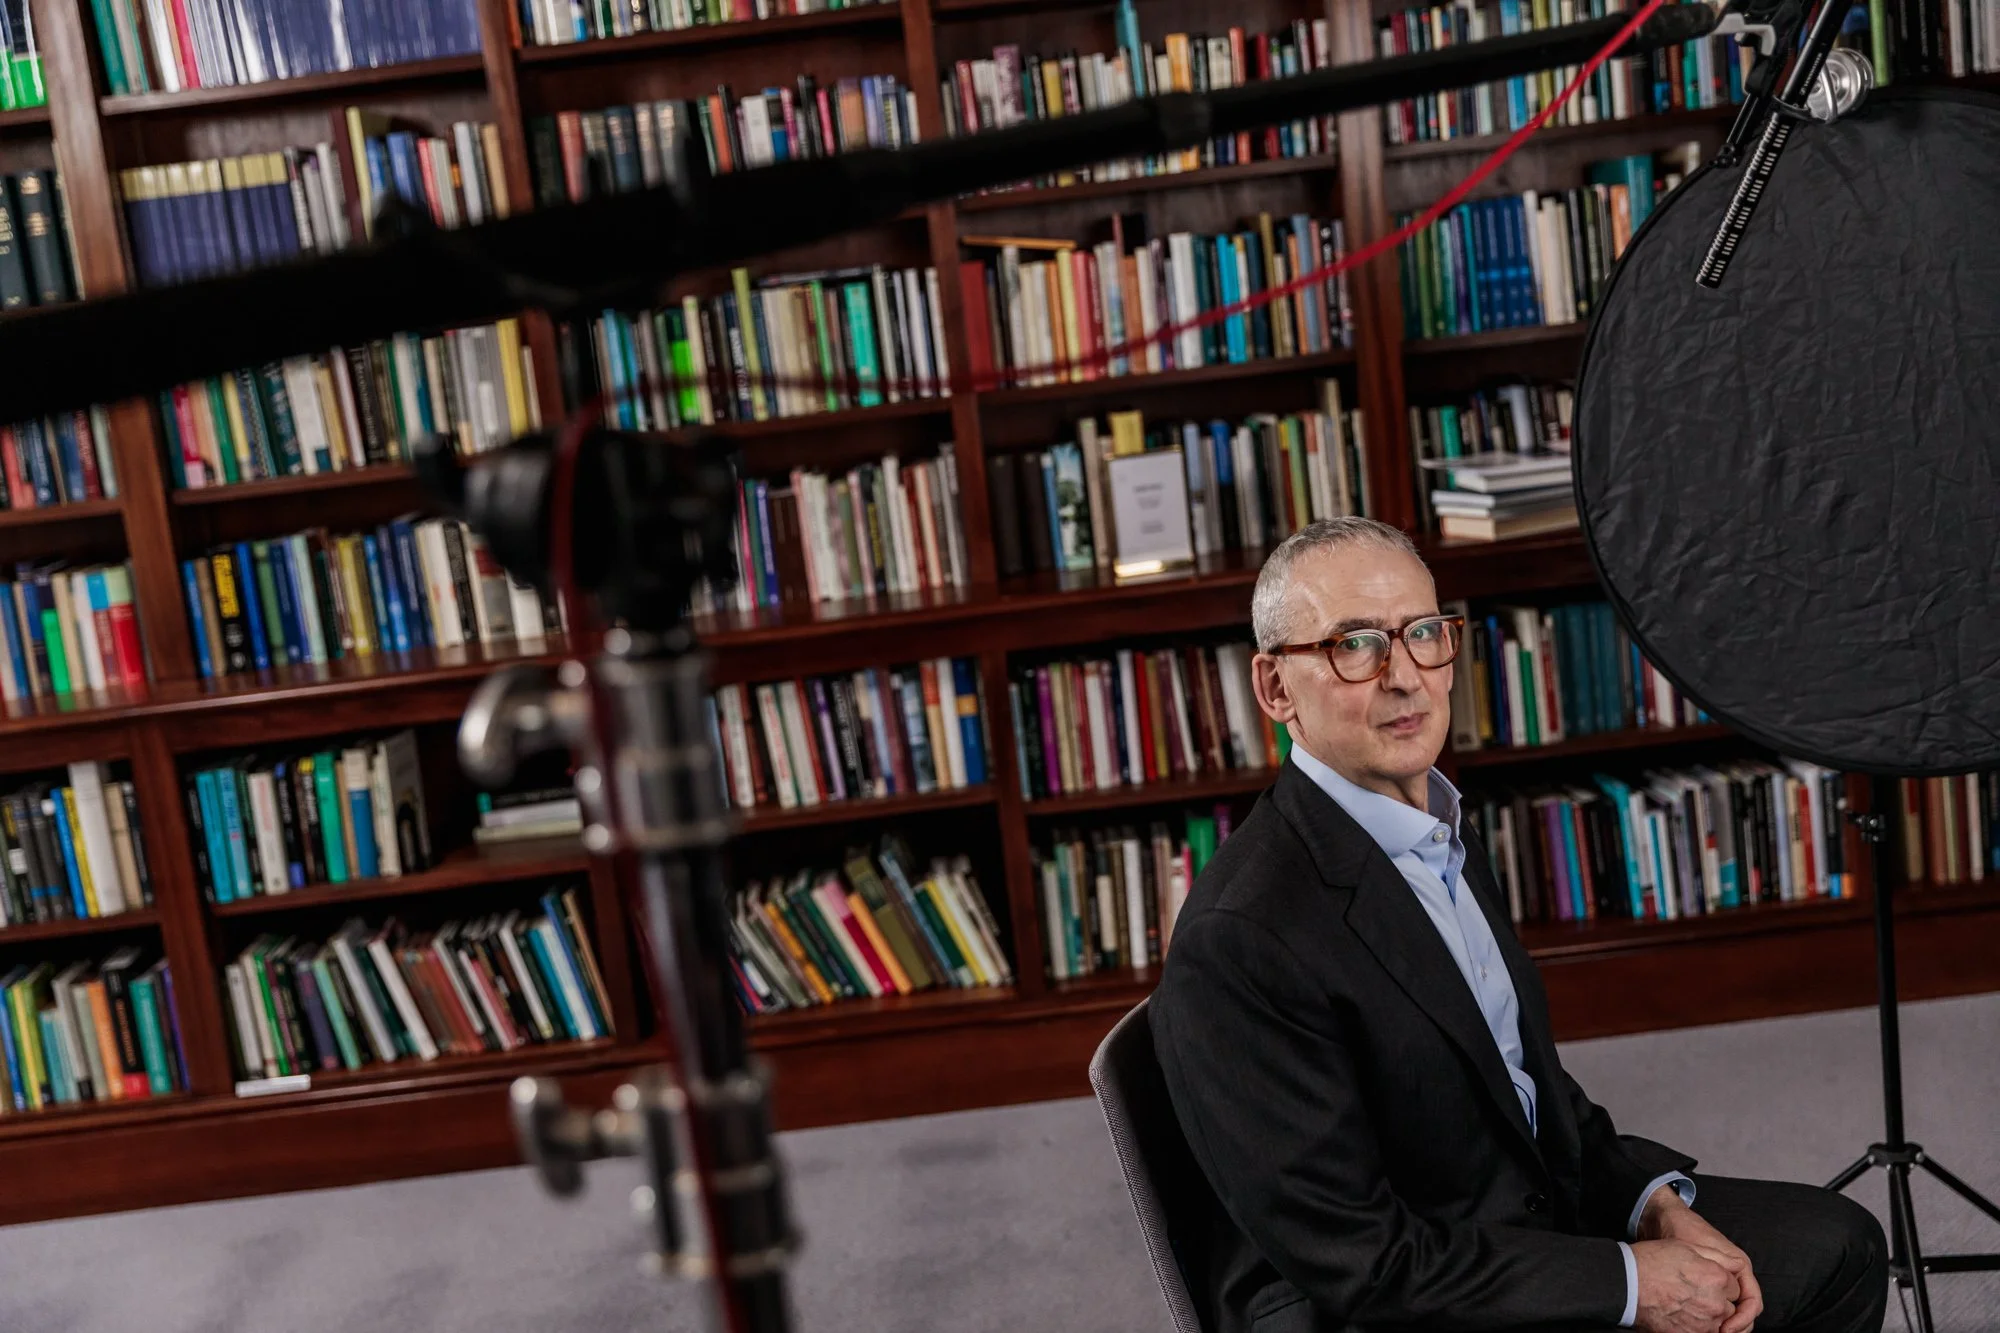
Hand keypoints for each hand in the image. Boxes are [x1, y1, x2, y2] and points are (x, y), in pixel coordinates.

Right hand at [1630, 1238, 1741, 1332]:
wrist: (1627, 1284)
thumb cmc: (1651, 1262)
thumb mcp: (1686, 1247)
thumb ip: (1717, 1257)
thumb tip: (1734, 1266)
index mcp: (1718, 1278)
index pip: (1735, 1288)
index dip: (1720, 1284)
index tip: (1706, 1281)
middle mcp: (1716, 1303)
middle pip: (1729, 1308)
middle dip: (1718, 1302)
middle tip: (1695, 1294)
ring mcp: (1704, 1323)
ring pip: (1720, 1324)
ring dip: (1709, 1317)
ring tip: (1688, 1306)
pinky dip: (1699, 1327)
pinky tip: (1684, 1317)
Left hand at [1640, 1189, 1764, 1332]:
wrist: (1662, 1217)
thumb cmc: (1681, 1228)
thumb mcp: (1699, 1248)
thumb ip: (1714, 1270)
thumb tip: (1724, 1303)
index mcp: (1739, 1266)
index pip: (1752, 1302)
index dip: (1743, 1319)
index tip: (1725, 1330)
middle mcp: (1735, 1275)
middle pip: (1745, 1311)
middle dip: (1737, 1328)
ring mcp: (1723, 1280)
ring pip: (1732, 1312)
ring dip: (1726, 1325)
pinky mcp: (1708, 1284)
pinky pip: (1718, 1307)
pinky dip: (1713, 1318)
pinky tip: (1701, 1326)